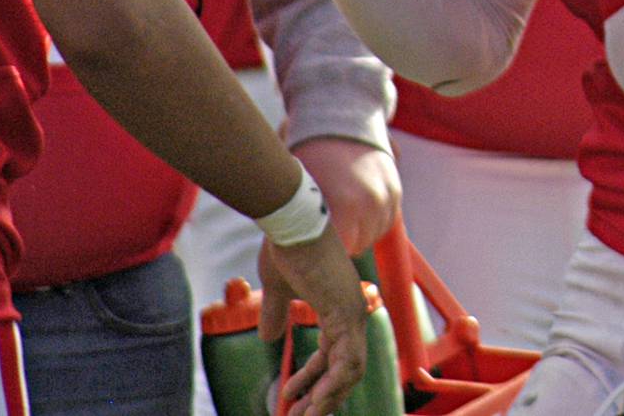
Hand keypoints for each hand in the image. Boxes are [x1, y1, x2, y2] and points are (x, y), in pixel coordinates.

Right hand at [257, 222, 367, 415]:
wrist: (293, 224)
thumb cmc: (287, 248)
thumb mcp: (279, 289)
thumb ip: (277, 313)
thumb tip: (270, 337)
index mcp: (339, 304)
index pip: (333, 354)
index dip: (313, 379)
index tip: (291, 397)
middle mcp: (352, 310)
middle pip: (345, 367)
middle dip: (322, 395)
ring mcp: (353, 311)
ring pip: (350, 369)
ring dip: (328, 396)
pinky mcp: (347, 312)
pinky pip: (348, 360)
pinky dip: (333, 384)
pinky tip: (315, 401)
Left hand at [294, 138, 401, 255]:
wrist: (342, 115)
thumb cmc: (310, 152)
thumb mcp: (300, 185)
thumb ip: (304, 217)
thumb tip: (291, 246)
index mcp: (347, 205)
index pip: (340, 251)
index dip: (324, 249)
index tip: (312, 240)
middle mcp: (372, 203)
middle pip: (358, 246)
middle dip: (341, 241)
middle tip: (322, 225)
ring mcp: (387, 196)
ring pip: (374, 234)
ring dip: (359, 232)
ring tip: (338, 214)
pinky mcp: (396, 190)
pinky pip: (387, 221)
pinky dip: (372, 220)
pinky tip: (354, 208)